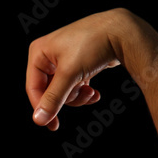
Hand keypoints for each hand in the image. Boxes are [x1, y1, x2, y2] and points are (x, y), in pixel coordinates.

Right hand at [26, 9, 130, 131]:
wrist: (123, 31)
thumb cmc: (94, 43)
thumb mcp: (70, 74)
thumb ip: (53, 98)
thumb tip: (39, 120)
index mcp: (39, 52)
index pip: (33, 87)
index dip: (42, 107)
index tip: (52, 125)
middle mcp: (49, 55)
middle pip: (49, 91)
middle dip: (67, 98)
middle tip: (82, 97)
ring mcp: (64, 59)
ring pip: (63, 91)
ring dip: (78, 96)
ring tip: (91, 92)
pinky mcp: (78, 64)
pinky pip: (75, 86)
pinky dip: (84, 91)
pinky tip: (95, 92)